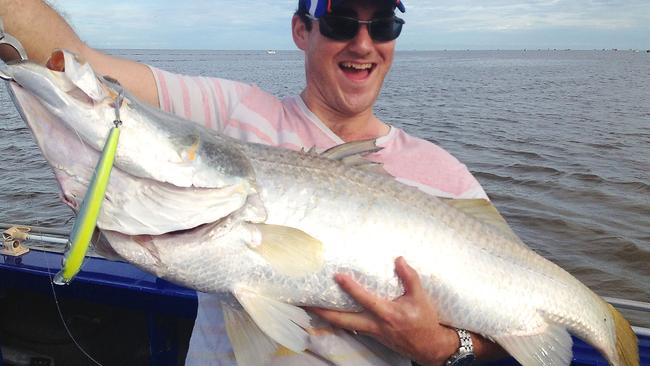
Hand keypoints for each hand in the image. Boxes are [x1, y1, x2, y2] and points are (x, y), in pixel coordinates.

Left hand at [307, 257, 459, 365]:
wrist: (428, 346)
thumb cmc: (424, 321)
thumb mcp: (421, 298)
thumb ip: (409, 277)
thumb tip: (399, 259)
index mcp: (387, 314)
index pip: (364, 299)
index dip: (350, 288)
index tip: (337, 276)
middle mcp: (375, 325)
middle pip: (343, 320)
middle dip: (324, 311)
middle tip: (307, 301)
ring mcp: (372, 332)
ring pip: (344, 325)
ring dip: (328, 316)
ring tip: (312, 305)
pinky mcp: (372, 335)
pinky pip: (351, 327)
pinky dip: (339, 320)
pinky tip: (332, 312)